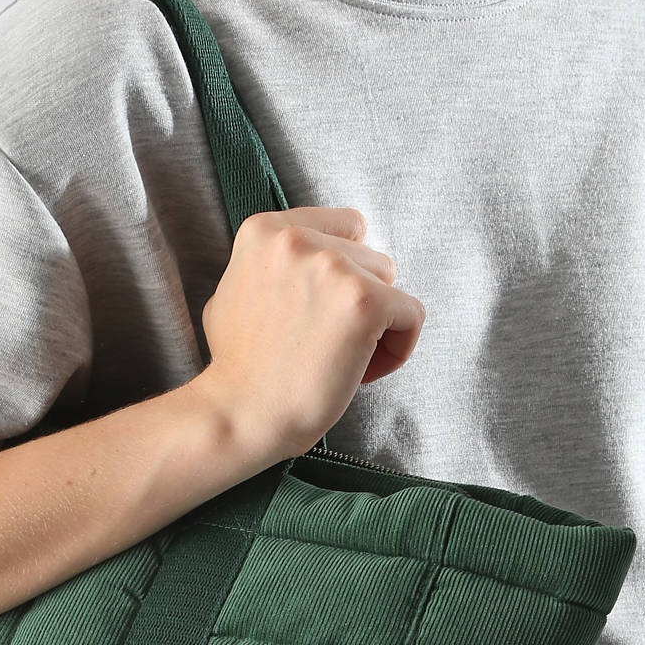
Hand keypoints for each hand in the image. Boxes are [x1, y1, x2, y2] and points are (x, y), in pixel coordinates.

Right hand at [196, 206, 425, 464]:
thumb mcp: (233, 291)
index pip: (345, 228)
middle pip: (370, 259)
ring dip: (376, 325)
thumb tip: (299, 266)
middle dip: (356, 302)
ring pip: (391, 285)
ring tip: (341, 360)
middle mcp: (299, 239)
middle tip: (327, 346)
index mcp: (265, 230)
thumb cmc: (236, 369)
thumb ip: (269, 267)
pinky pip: (411, 316)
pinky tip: (362, 372)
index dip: (343, 273)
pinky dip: (397, 349)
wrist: (239, 416)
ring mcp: (334, 268)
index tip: (322, 313)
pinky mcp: (365, 302)